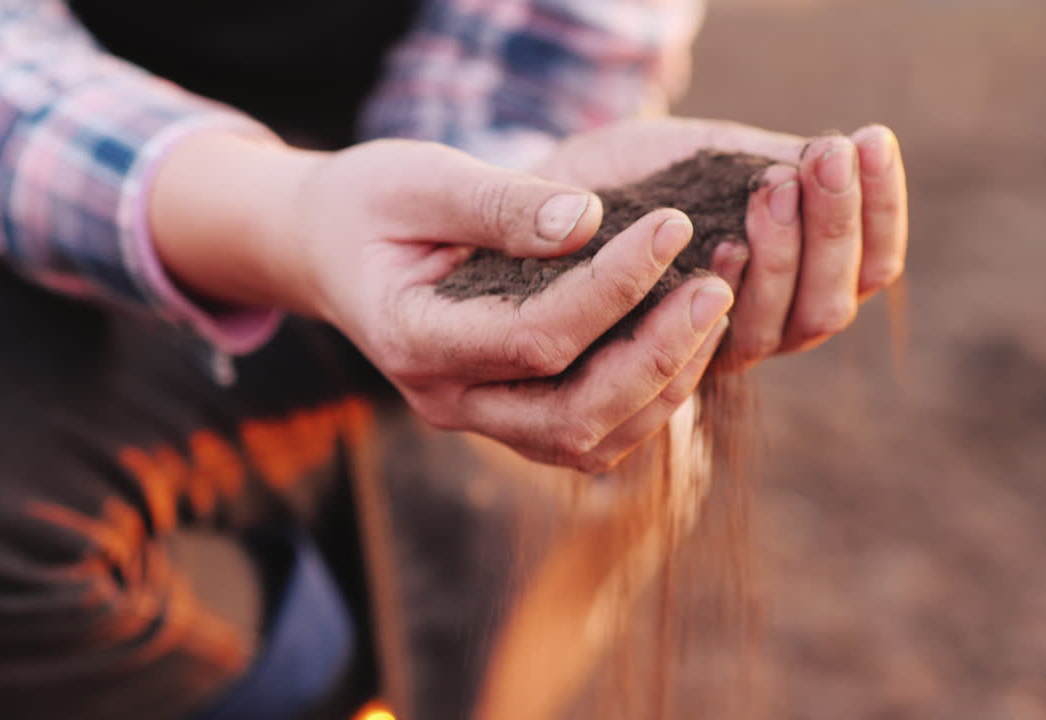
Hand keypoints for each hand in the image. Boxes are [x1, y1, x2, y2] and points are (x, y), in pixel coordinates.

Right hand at [151, 135, 734, 471]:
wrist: (330, 248)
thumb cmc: (371, 204)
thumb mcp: (420, 180)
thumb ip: (497, 202)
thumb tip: (589, 220)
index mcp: (413, 338)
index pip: (534, 337)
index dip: (613, 287)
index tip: (671, 225)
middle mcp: (444, 399)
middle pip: (571, 414)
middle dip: (655, 355)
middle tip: (715, 287)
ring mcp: (476, 416)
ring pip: (587, 439)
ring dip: (661, 384)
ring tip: (711, 308)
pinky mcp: (506, 414)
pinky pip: (586, 432)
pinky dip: (644, 397)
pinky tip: (681, 339)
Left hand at [538, 117, 908, 370]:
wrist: (546, 198)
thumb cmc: (635, 174)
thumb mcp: (708, 155)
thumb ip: (773, 165)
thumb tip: (848, 152)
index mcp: (798, 277)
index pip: (869, 265)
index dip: (881, 209)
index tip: (871, 140)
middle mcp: (766, 323)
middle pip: (832, 304)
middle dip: (835, 227)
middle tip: (824, 156)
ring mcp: (716, 349)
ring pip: (784, 328)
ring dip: (787, 254)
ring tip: (774, 185)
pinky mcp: (659, 363)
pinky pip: (711, 347)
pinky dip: (726, 294)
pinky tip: (720, 243)